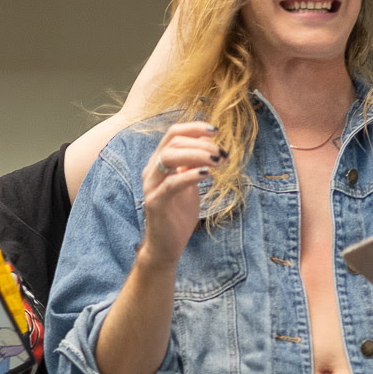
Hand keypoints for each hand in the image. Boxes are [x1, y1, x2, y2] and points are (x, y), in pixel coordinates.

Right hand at [140, 121, 222, 268]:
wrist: (167, 245)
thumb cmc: (179, 214)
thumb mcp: (191, 183)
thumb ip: (195, 164)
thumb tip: (209, 143)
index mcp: (159, 162)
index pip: (173, 134)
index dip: (194, 128)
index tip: (216, 131)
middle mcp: (152, 170)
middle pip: (172, 141)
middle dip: (200, 143)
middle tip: (221, 153)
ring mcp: (151, 185)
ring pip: (169, 157)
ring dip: (196, 155)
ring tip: (217, 161)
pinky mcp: (155, 202)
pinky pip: (171, 183)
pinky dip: (190, 175)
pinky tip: (207, 174)